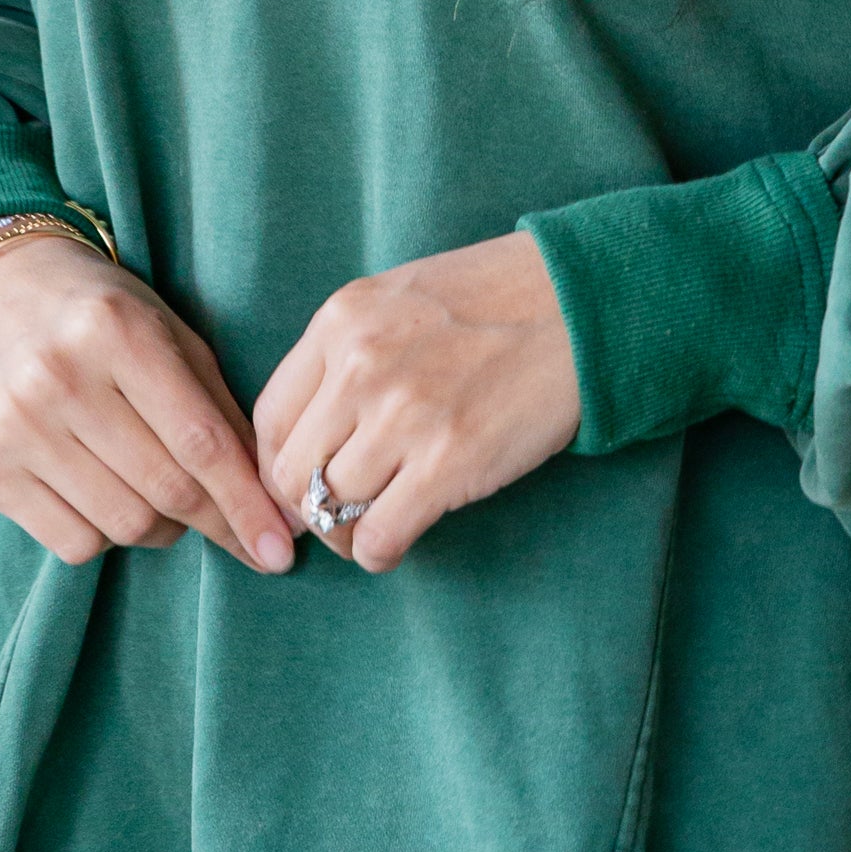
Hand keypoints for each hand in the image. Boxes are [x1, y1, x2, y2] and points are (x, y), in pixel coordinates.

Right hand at [0, 238, 298, 573]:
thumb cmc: (100, 315)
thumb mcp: (168, 334)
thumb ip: (219, 408)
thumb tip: (271, 501)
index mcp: (117, 332)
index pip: (200, 442)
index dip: (246, 504)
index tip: (280, 550)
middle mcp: (59, 377)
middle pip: (165, 490)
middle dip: (215, 522)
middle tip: (235, 528)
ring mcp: (14, 426)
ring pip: (122, 525)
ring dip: (162, 529)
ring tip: (161, 498)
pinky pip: (73, 544)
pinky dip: (107, 537)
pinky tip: (106, 499)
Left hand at [253, 232, 581, 575]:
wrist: (580, 305)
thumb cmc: (496, 300)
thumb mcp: (399, 299)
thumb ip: (349, 350)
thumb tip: (313, 427)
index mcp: (340, 321)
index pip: (269, 418)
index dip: (276, 465)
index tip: (297, 484)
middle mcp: (360, 367)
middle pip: (290, 470)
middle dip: (304, 508)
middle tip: (330, 519)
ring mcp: (403, 416)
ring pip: (330, 508)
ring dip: (343, 534)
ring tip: (368, 531)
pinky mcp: (448, 462)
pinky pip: (379, 534)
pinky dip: (377, 552)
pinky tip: (394, 545)